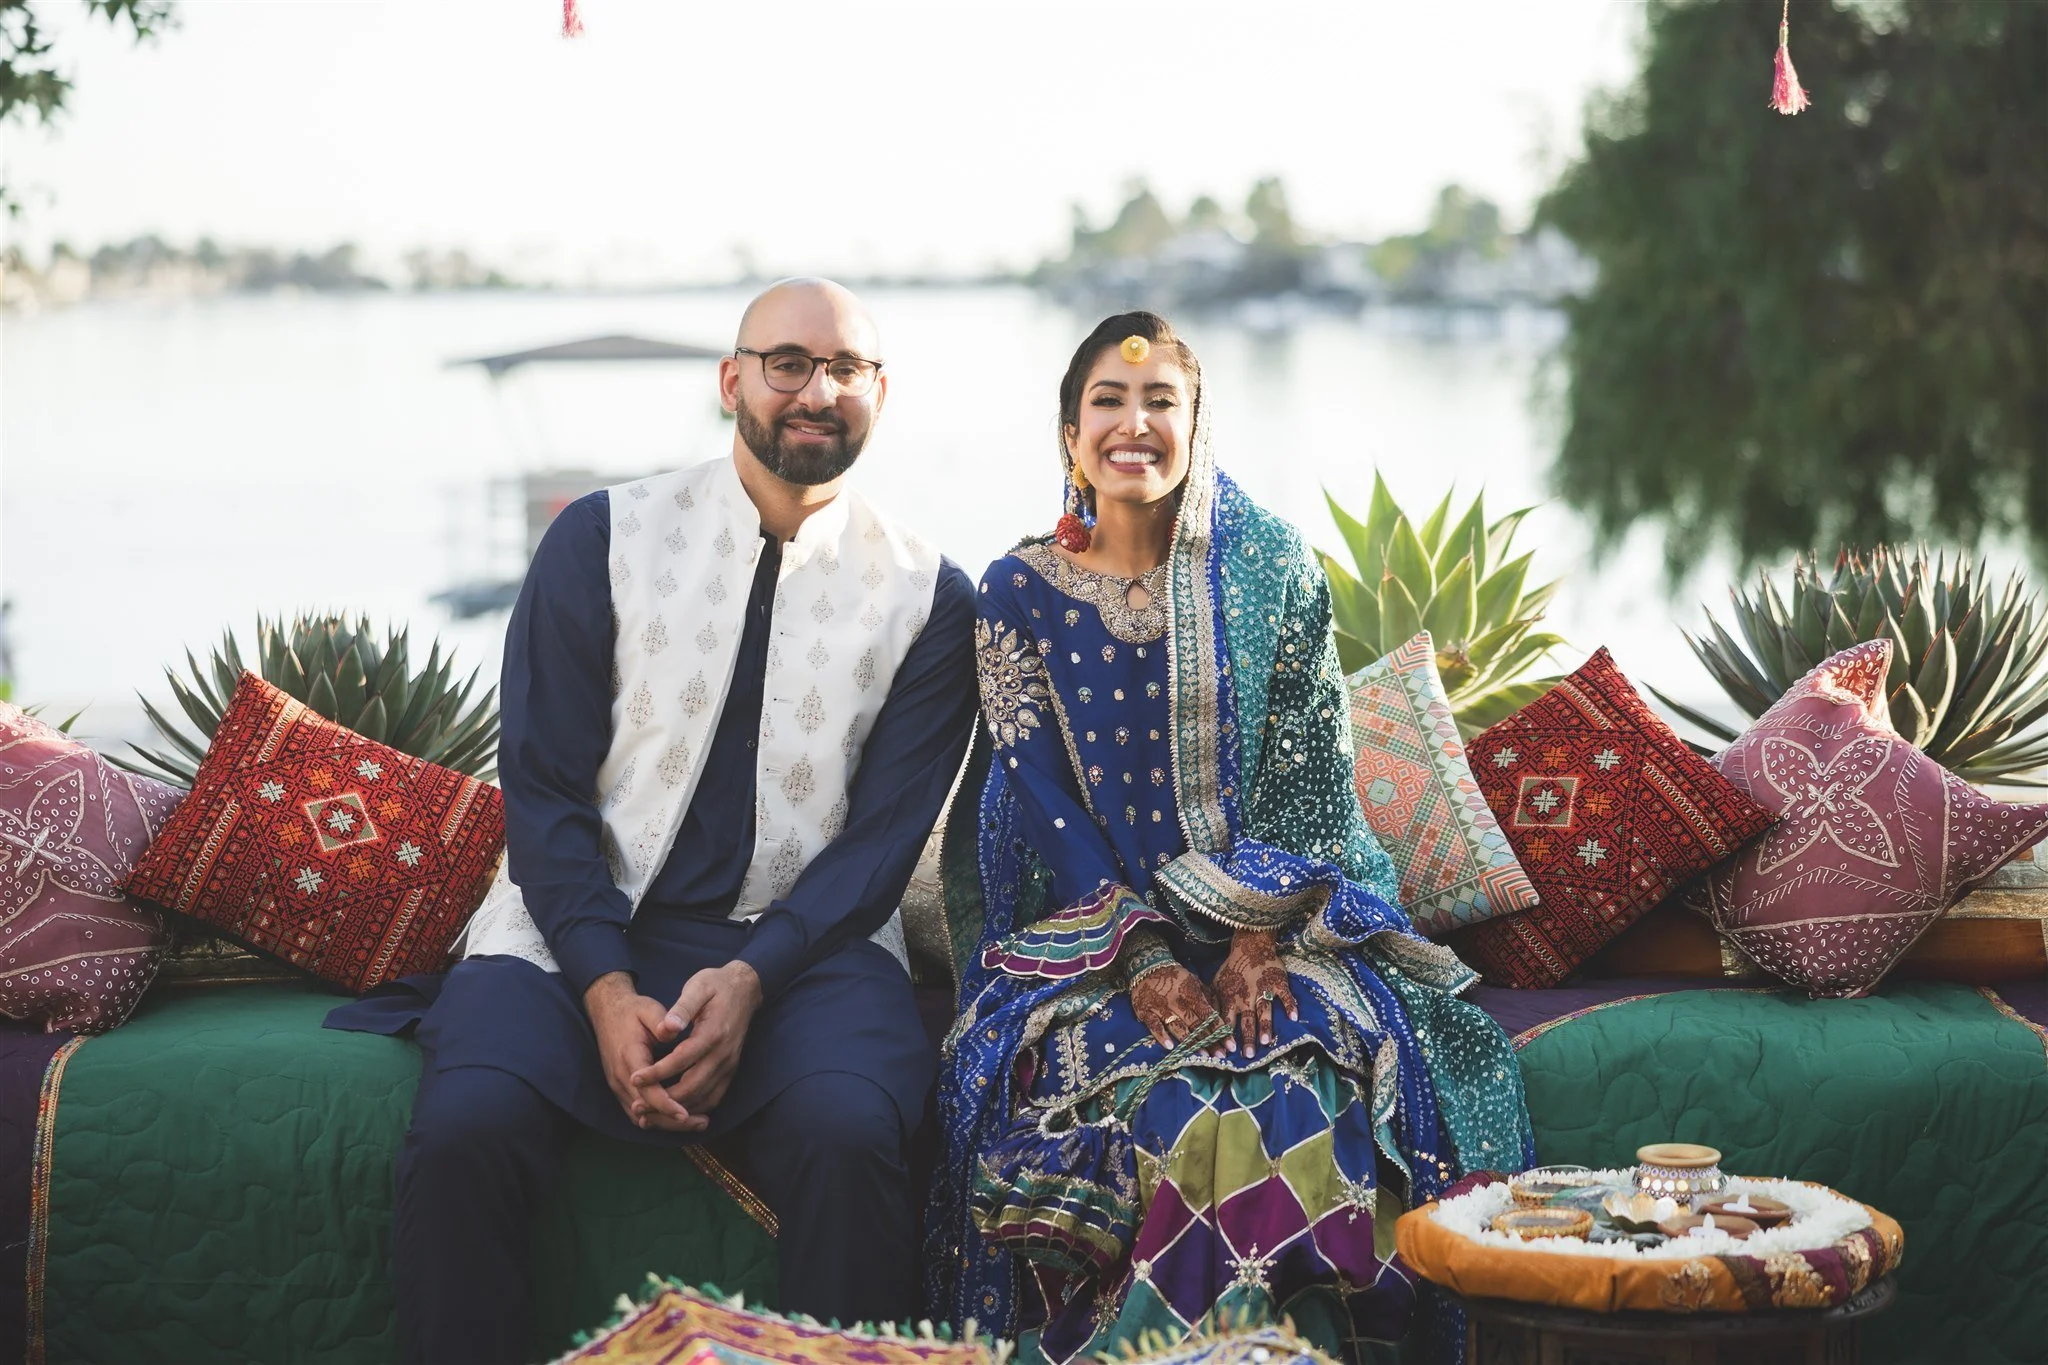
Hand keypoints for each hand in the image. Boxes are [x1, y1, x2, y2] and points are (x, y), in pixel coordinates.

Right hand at [584, 972, 707, 1133]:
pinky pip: (636, 1111)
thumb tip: (673, 1032)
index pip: (647, 1090)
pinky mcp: (620, 1087)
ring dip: (666, 1123)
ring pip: (640, 1115)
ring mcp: (618, 1084)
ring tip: (696, 1123)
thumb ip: (661, 1021)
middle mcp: (620, 1076)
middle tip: (702, 1123)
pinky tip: (678, 1118)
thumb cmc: (632, 1011)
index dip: (666, 1105)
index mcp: (629, 1057)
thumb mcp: (648, 1009)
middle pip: (645, 1110)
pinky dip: (656, 1118)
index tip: (685, 1114)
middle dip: (671, 1120)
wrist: (607, 1011)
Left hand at [630, 961, 762, 1117]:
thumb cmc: (716, 985)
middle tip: (638, 1107)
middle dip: (664, 1101)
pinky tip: (676, 1111)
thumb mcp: (698, 986)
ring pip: (704, 1098)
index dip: (658, 1072)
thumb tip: (667, 1027)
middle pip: (693, 1087)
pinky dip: (695, 1109)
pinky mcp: (731, 1070)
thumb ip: (682, 1008)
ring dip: (677, 1110)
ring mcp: (730, 1064)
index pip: (682, 1058)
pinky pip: (714, 1097)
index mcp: (714, 1032)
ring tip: (651, 1116)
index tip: (635, 1078)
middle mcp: (724, 1054)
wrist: (746, 988)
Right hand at [1129, 962, 1222, 1053]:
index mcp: (1191, 993)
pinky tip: (1170, 1047)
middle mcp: (1177, 1001)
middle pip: (1195, 1024)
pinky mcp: (1146, 1012)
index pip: (1208, 1014)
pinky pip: (1154, 1025)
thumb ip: (1207, 997)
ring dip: (1190, 1042)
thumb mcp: (1194, 982)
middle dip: (1209, 1041)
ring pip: (1177, 1027)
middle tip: (1221, 1056)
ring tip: (1203, 1056)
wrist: (1147, 968)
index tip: (1230, 1044)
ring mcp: (1161, 1007)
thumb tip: (1221, 1015)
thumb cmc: (1176, 978)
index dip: (1219, 1030)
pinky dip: (1161, 1036)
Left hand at [1211, 929, 1296, 1058]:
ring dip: (1265, 1025)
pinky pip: (1284, 995)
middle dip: (1247, 1038)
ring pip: (1264, 1010)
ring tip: (1266, 1042)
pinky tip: (1293, 1017)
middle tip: (1248, 1055)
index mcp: (1230, 998)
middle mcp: (1246, 996)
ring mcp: (1263, 989)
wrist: (1251, 946)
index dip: (1226, 1036)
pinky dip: (1289, 1005)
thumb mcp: (1216, 983)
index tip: (1226, 1052)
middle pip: (1247, 1020)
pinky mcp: (1278, 982)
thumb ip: (1213, 1002)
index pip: (1227, 1021)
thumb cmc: (1232, 968)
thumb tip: (1205, 1022)